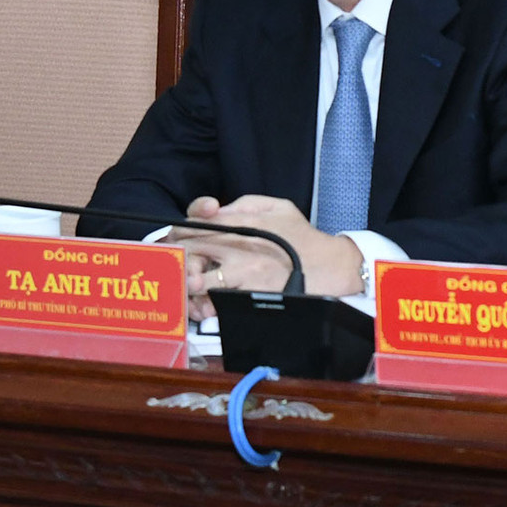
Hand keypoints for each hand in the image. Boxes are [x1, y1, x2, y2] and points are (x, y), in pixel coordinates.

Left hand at [169, 195, 363, 320]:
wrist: (328, 268)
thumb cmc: (302, 238)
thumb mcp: (277, 206)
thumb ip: (243, 203)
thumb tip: (216, 211)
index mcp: (243, 221)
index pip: (195, 221)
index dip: (179, 229)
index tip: (179, 236)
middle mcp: (238, 247)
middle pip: (189, 248)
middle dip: (178, 254)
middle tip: (180, 261)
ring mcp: (242, 274)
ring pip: (196, 278)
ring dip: (187, 280)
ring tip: (189, 282)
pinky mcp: (247, 296)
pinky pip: (215, 301)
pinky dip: (205, 303)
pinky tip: (205, 302)